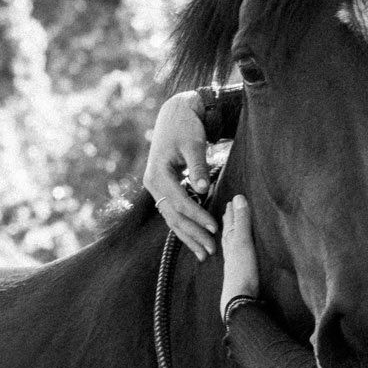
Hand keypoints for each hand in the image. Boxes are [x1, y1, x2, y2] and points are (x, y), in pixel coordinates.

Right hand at [142, 92, 218, 260]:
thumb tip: (204, 190)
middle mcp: (153, 184)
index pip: (180, 202)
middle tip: (211, 250)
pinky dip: (185, 226)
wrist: (175, 114)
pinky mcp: (164, 189)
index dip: (198, 216)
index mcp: (157, 174)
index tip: (215, 228)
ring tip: (204, 253)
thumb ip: (198, 167)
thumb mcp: (193, 144)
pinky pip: (174, 212)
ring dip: (189, 236)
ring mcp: (156, 189)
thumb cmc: (185, 126)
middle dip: (193, 234)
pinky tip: (196, 240)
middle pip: (174, 216)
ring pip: (172, 218)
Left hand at [219, 195, 260, 319]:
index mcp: (230, 242)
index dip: (231, 211)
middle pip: (227, 232)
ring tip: (231, 228)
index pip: (229, 222)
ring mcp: (233, 264)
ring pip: (230, 244)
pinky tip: (237, 254)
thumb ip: (241, 221)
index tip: (231, 201)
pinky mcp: (239, 275)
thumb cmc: (241, 270)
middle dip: (228, 221)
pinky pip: (235, 256)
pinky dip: (235, 250)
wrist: (239, 301)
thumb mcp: (242, 242)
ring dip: (231, 235)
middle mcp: (229, 252)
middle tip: (228, 210)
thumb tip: (238, 197)